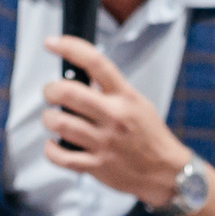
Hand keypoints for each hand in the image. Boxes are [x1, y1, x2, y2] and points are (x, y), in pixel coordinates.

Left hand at [40, 37, 190, 205]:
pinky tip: (55, 144)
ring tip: (54, 120)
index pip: (95, 62)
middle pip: (67, 93)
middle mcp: (113, 116)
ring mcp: (104, 142)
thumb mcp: (137, 103)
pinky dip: (51, 149)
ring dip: (49, 119)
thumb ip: (111, 90)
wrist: (165, 172)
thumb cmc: (149, 136)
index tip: (51, 43)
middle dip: (50, 90)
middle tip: (52, 93)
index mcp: (124, 96)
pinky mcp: (97, 165)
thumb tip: (81, 74)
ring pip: (60, 123)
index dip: (69, 47)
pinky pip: (62, 156)